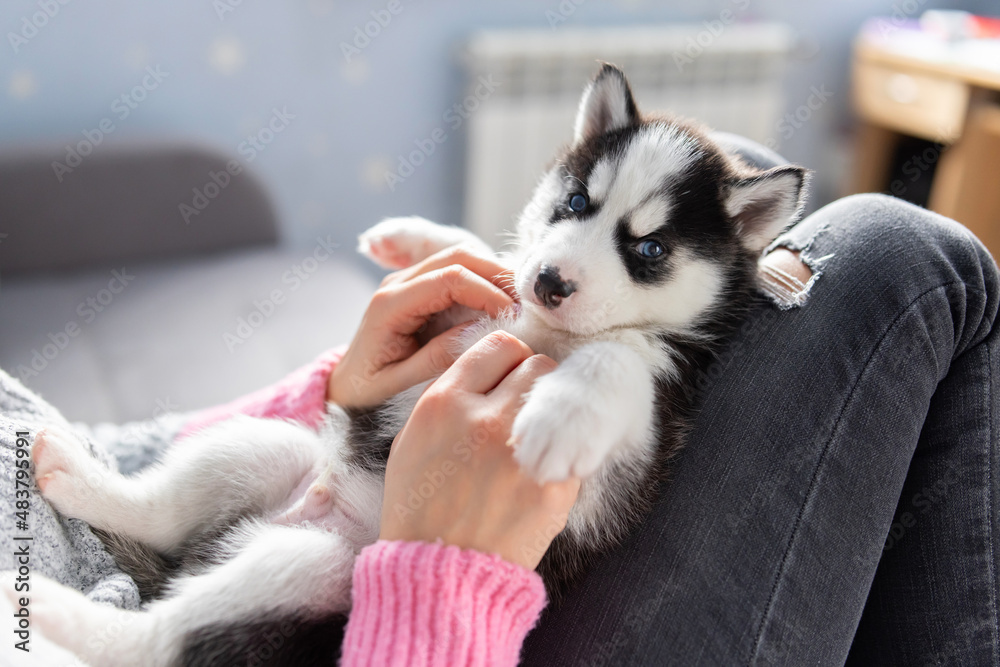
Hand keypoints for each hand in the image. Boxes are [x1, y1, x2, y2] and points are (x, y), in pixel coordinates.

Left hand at [328, 247, 514, 408]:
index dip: (488, 291)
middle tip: (528, 303)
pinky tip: (505, 300)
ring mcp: (409, 279)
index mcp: (390, 305)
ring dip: (496, 273)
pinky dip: (486, 279)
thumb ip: (436, 358)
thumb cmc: (368, 390)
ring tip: (522, 301)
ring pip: (462, 256)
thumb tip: (478, 334)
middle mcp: (398, 283)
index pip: (450, 279)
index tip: (514, 317)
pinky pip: (458, 269)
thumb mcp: (398, 384)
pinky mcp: (422, 286)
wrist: (347, 385)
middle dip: (499, 274)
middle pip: (459, 255)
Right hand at [380, 331, 580, 570]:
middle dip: (531, 383)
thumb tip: (489, 373)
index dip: (504, 362)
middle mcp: (484, 419)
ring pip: (560, 398)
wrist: (439, 577)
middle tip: (520, 412)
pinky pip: (574, 443)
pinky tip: (540, 471)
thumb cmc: (421, 510)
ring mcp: (523, 452)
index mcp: (444, 404)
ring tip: (532, 440)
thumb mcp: (412, 442)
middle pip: (536, 363)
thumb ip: (450, 400)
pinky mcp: (554, 485)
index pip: (497, 345)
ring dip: (550, 412)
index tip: (504, 381)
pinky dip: (562, 451)